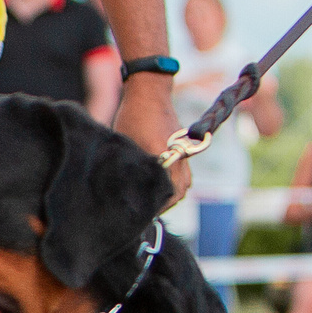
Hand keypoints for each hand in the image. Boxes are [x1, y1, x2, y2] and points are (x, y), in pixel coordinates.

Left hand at [113, 78, 190, 202]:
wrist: (151, 95)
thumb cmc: (132, 118)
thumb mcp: (125, 145)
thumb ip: (129, 169)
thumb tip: (124, 194)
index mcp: (163, 157)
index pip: (162, 194)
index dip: (150, 208)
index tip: (137, 216)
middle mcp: (179, 159)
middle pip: (175, 195)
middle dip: (160, 206)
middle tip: (142, 213)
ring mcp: (186, 159)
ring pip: (182, 189)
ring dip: (168, 198)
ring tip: (150, 204)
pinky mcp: (187, 157)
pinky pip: (184, 180)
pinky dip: (173, 187)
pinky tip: (158, 190)